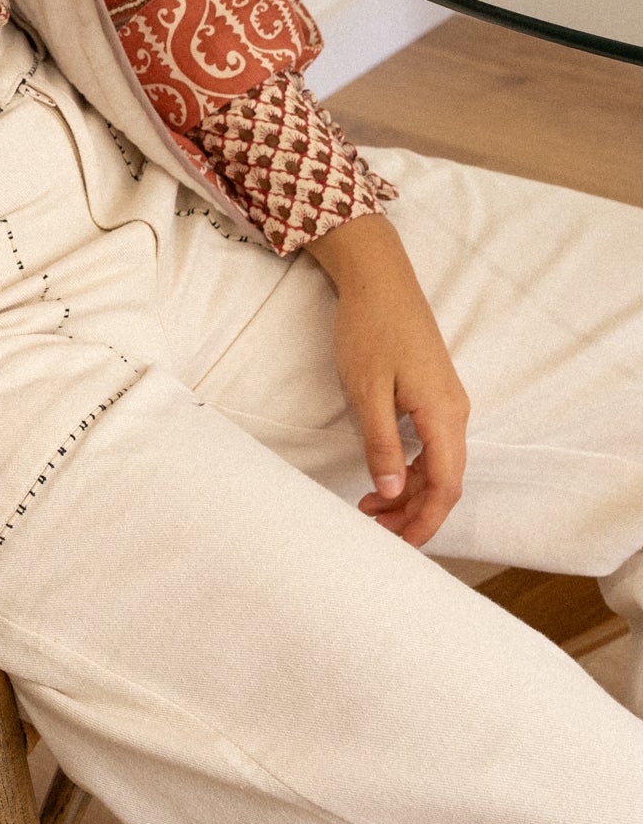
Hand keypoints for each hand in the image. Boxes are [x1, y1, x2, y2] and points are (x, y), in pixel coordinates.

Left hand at [307, 213, 469, 546]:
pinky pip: (432, 445)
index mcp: (444, 414)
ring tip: (372, 509)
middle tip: (374, 530)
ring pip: (438, 464)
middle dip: (414, 513)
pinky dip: (411, 468)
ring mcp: (447, 402)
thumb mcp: (367, 390)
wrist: (378, 278)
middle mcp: (455, 411)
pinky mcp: (434, 394)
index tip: (399, 544)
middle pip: (445, 480)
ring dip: (410, 492)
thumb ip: (382, 444)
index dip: (425, 521)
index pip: (447, 485)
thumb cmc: (370, 329)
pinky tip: (386, 476)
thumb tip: (395, 494)